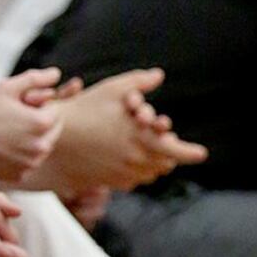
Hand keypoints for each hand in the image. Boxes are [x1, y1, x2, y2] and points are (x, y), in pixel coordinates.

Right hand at [0, 68, 65, 183]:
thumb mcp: (8, 87)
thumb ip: (36, 78)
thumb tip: (57, 74)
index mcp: (42, 123)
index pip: (56, 111)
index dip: (39, 106)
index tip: (19, 106)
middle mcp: (41, 147)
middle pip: (53, 130)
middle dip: (40, 123)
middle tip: (13, 119)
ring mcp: (31, 164)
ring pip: (42, 146)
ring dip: (33, 138)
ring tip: (7, 132)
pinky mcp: (20, 175)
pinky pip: (29, 161)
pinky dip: (22, 154)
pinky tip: (4, 147)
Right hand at [46, 68, 207, 195]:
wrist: (54, 138)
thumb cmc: (84, 109)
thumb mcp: (112, 89)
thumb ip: (139, 82)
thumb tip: (158, 75)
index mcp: (141, 138)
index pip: (176, 151)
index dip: (191, 153)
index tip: (202, 154)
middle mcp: (134, 159)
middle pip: (165, 164)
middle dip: (170, 154)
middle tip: (168, 142)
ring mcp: (121, 173)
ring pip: (150, 173)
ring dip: (155, 163)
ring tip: (152, 150)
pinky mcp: (108, 181)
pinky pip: (132, 181)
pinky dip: (138, 171)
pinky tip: (131, 158)